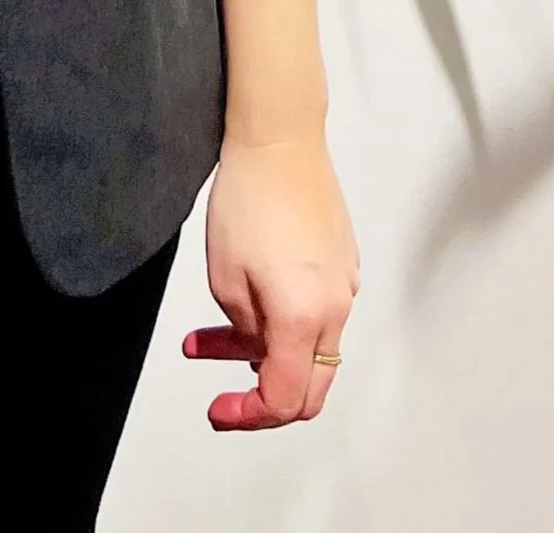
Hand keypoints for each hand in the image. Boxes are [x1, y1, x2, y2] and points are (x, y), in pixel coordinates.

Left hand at [186, 131, 357, 429]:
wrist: (280, 139)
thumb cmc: (250, 198)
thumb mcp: (225, 278)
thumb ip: (243, 330)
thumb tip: (256, 347)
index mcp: (304, 318)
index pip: (285, 399)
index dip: (248, 415)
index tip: (219, 409)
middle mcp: (336, 307)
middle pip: (311, 388)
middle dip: (266, 400)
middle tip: (226, 393)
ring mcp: (345, 282)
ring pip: (312, 347)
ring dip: (266, 354)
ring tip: (209, 338)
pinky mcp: (342, 260)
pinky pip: (319, 311)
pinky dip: (286, 322)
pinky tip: (249, 302)